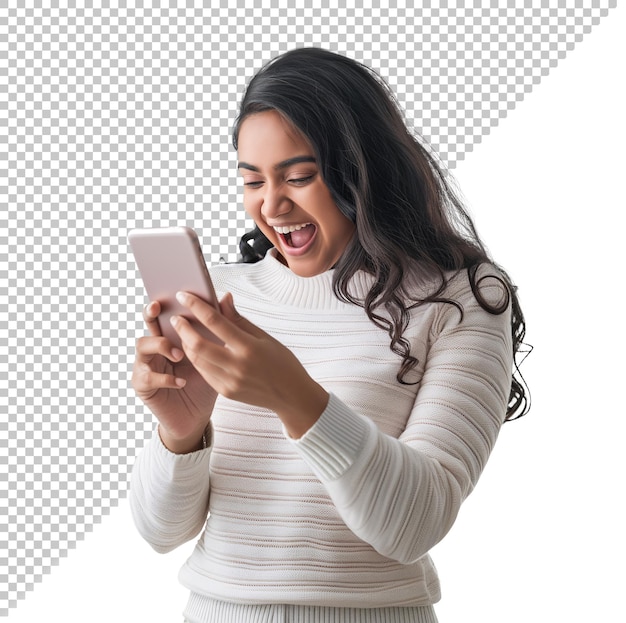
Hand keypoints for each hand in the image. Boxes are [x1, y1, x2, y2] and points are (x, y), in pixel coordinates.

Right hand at [131, 300, 217, 452]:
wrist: (197, 416)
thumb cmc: (208, 382)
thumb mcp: (218, 353)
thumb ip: (220, 327)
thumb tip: (225, 296)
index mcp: (174, 336)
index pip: (167, 313)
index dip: (167, 301)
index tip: (174, 292)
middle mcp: (157, 347)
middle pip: (149, 324)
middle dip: (151, 314)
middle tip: (159, 309)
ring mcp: (147, 365)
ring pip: (142, 345)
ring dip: (161, 346)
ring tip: (179, 354)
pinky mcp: (143, 386)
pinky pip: (147, 377)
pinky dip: (165, 377)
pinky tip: (181, 381)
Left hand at [171, 291, 328, 437]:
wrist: (292, 396)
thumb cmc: (282, 363)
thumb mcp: (264, 337)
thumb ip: (239, 319)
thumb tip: (223, 298)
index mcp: (249, 347)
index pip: (215, 322)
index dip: (196, 306)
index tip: (183, 296)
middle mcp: (238, 366)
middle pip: (198, 344)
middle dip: (182, 328)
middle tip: (176, 317)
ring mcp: (230, 382)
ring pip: (196, 359)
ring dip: (186, 343)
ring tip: (184, 331)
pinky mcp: (226, 392)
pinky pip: (203, 372)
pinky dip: (196, 358)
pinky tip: (195, 349)